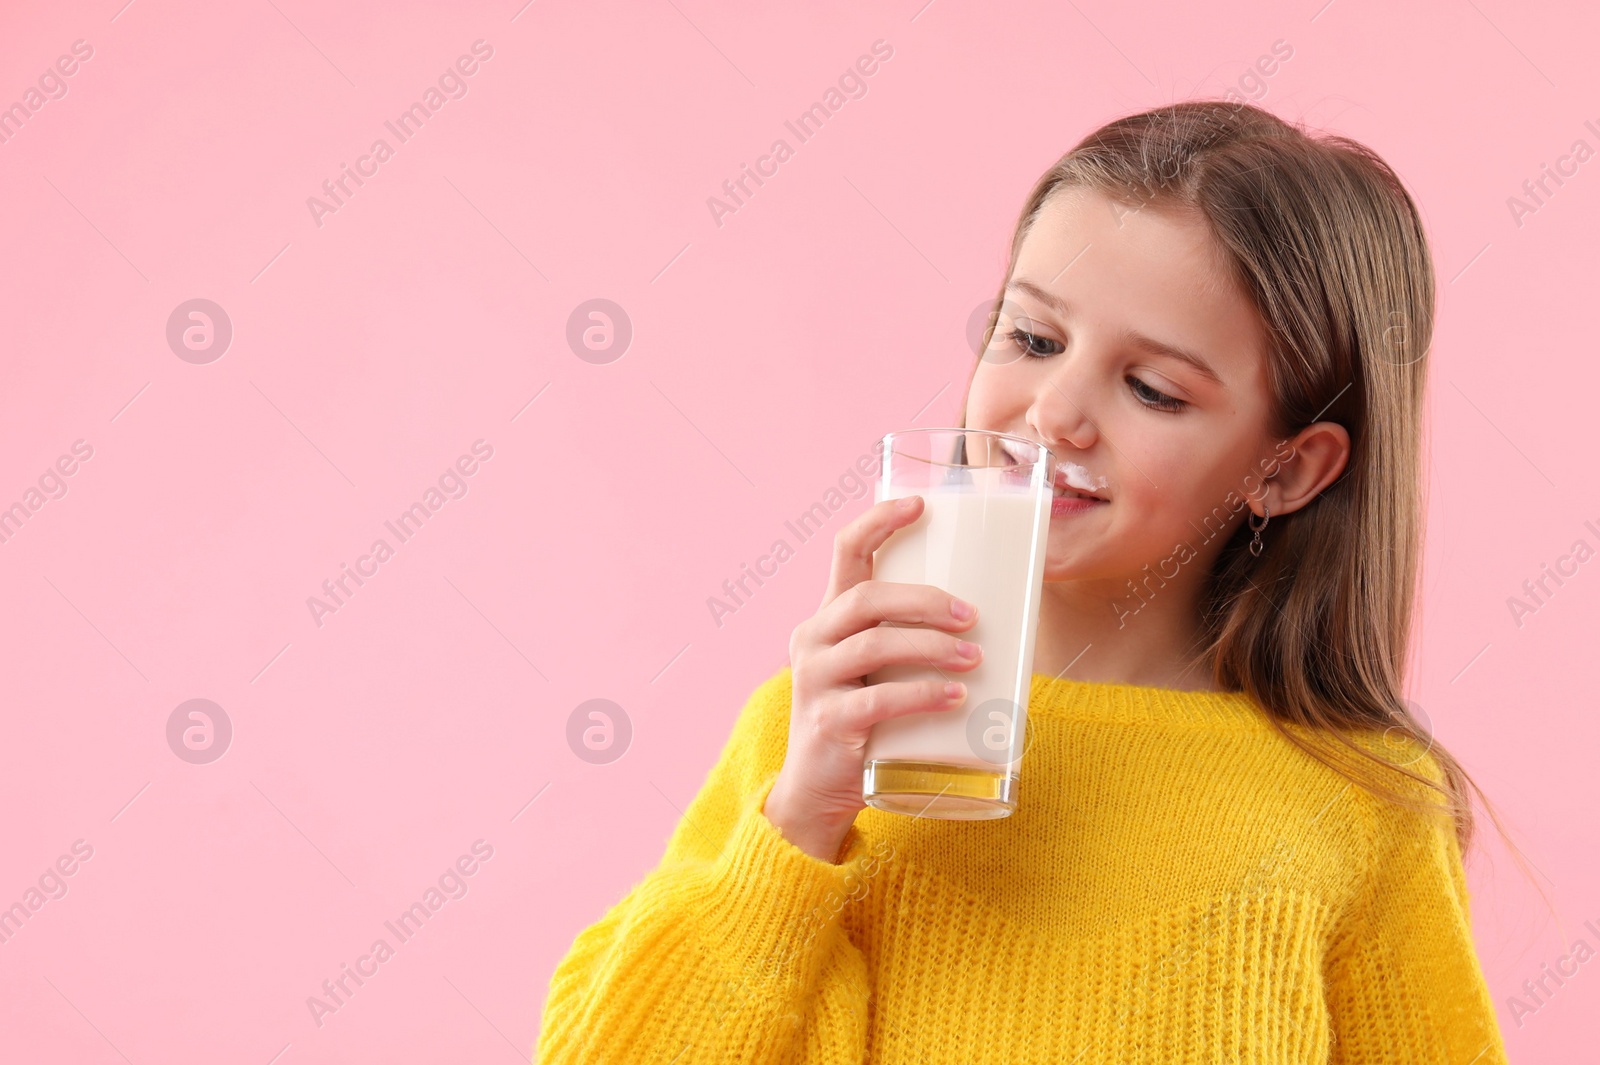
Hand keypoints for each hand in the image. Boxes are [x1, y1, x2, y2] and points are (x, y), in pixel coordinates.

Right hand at [763, 494, 981, 861]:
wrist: (818, 792)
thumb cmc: (863, 723)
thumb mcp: (876, 672)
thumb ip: (909, 642)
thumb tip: (991, 622)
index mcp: (827, 617)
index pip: (846, 551)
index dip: (880, 521)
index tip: (922, 504)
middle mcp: (813, 640)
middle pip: (867, 598)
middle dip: (924, 600)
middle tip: (970, 615)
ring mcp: (815, 681)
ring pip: (874, 646)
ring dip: (931, 647)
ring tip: (975, 657)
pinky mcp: (828, 723)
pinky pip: (878, 700)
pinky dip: (922, 694)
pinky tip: (955, 695)